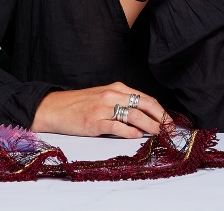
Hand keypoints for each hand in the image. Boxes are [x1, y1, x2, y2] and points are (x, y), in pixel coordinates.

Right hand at [31, 83, 169, 137]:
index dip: (161, 111)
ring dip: (150, 126)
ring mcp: (103, 108)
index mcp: (116, 88)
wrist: (53, 108)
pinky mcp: (94, 122)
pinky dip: (130, 132)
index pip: (146, 98)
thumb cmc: (79, 105)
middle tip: (170, 131)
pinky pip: (117, 126)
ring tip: (159, 135)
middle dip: (161, 119)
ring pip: (135, 116)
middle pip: (145, 105)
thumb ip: (122, 104)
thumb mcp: (103, 97)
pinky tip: (137, 136)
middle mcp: (112, 95)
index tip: (170, 122)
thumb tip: (144, 119)